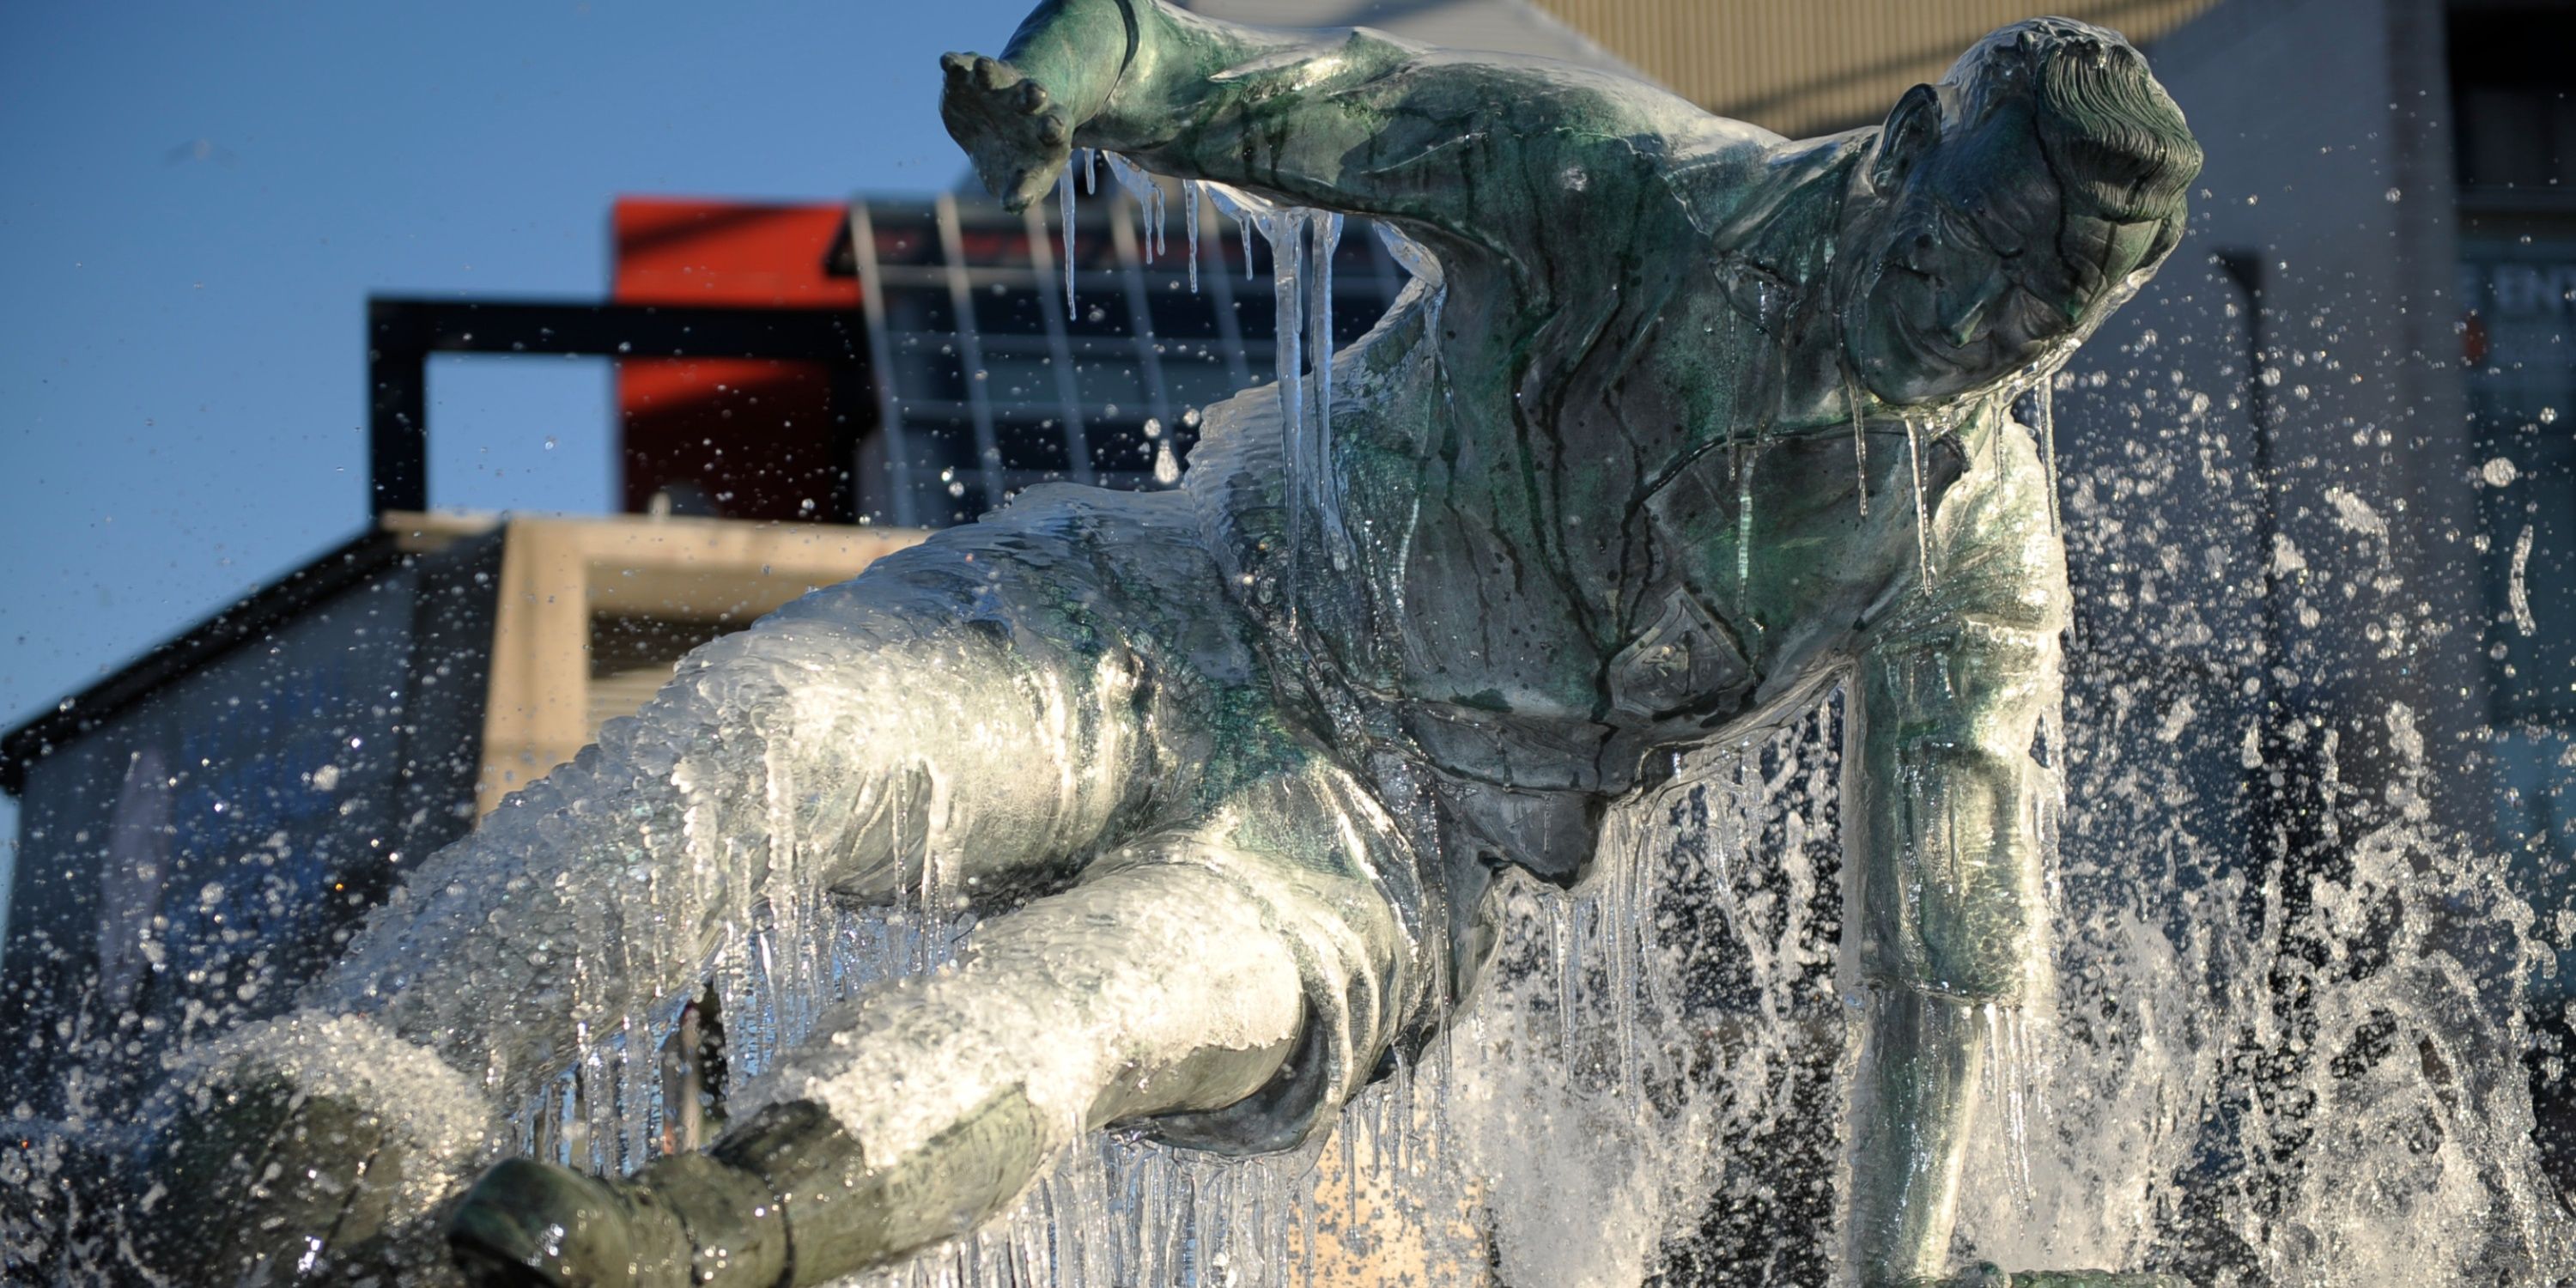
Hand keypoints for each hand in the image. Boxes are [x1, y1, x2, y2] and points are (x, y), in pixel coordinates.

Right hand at [939, 52, 1074, 212]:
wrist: (994, 135)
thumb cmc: (1017, 163)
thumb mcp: (1025, 181)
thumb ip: (1022, 191)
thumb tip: (1014, 204)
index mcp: (1048, 127)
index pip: (1056, 125)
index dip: (1053, 126)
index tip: (1051, 129)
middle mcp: (1026, 101)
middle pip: (1032, 94)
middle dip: (1032, 94)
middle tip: (1035, 94)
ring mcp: (998, 86)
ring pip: (996, 73)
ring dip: (990, 70)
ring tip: (983, 68)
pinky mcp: (969, 77)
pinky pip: (964, 66)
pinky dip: (956, 64)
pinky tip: (948, 63)